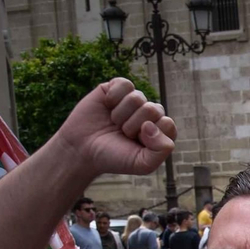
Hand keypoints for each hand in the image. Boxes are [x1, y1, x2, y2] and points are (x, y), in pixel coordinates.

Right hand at [49, 79, 175, 178]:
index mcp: (160, 131)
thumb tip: (152, 124)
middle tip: (122, 133)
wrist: (82, 149)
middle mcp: (149, 114)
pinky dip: (114, 97)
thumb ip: (161, 150)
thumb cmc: (114, 157)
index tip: (135, 143)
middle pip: (153, 109)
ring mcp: (133, 101)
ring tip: (114, 122)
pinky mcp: (116, 89)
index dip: (150, 135)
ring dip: (122, 114)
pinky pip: (125, 84)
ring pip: (138, 97)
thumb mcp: (142, 164)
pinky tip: (107, 106)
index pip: (168, 124)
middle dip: (134, 125)